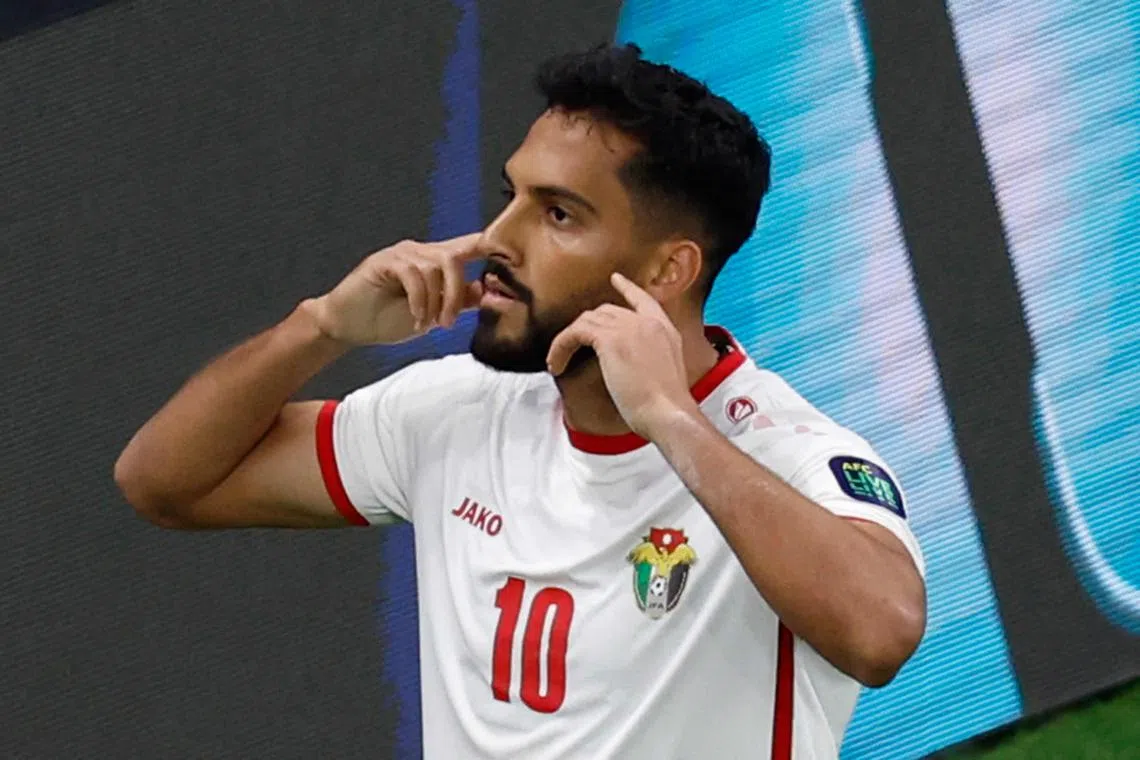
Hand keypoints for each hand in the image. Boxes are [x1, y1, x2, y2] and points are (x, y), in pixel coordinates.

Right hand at [302, 234, 484, 345]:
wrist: (349, 326)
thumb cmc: (389, 318)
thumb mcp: (435, 312)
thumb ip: (460, 300)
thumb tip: (491, 293)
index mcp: (437, 260)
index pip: (470, 245)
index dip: (492, 246)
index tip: (515, 256)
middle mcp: (421, 251)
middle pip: (455, 257)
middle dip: (456, 292)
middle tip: (448, 322)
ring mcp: (402, 254)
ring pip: (435, 267)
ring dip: (436, 301)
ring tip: (428, 323)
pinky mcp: (384, 262)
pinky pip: (412, 274)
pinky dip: (419, 299)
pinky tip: (416, 317)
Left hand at [546, 273, 698, 437]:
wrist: (668, 413)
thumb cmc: (667, 408)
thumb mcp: (666, 376)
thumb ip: (651, 362)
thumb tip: (632, 370)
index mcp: (666, 330)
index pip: (644, 299)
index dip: (627, 288)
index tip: (615, 279)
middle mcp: (648, 322)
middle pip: (607, 311)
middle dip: (585, 327)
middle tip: (570, 346)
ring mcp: (629, 328)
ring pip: (587, 321)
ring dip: (568, 340)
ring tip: (557, 362)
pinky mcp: (610, 340)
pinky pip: (575, 333)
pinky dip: (561, 347)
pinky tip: (556, 363)